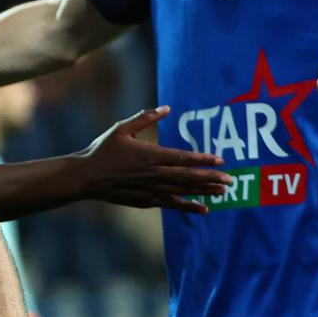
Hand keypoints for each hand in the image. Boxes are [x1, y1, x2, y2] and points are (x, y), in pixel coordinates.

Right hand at [78, 106, 231, 211]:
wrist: (86, 177)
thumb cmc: (102, 150)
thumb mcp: (121, 129)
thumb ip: (145, 118)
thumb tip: (167, 108)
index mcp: (150, 155)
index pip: (183, 158)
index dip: (203, 159)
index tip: (220, 160)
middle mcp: (153, 174)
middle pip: (188, 177)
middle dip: (211, 178)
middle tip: (231, 180)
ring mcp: (150, 190)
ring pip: (183, 192)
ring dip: (205, 192)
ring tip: (223, 192)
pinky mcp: (146, 201)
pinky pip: (172, 204)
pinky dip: (188, 206)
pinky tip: (203, 208)